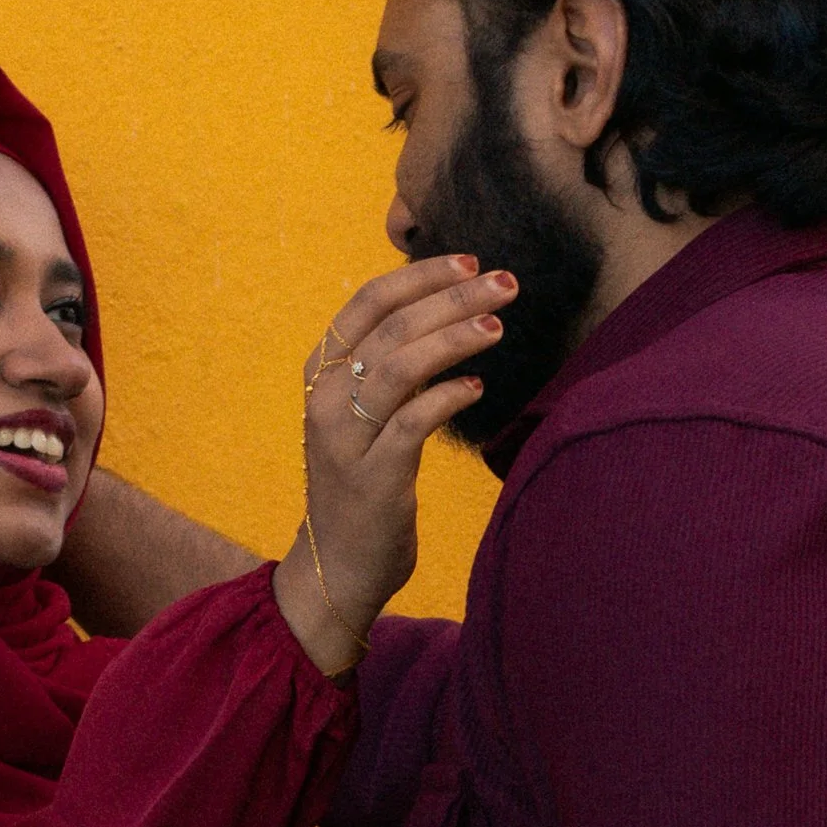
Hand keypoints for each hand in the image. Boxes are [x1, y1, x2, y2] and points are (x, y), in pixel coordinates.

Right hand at [273, 254, 516, 674]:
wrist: (336, 564)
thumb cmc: (361, 481)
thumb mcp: (362, 415)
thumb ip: (388, 366)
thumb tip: (444, 311)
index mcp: (320, 373)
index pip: (367, 302)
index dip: (419, 276)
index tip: (468, 262)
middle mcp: (325, 398)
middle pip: (392, 326)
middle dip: (453, 297)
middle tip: (506, 283)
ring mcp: (346, 438)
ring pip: (400, 366)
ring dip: (455, 337)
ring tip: (498, 324)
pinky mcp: (373, 476)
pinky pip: (414, 422)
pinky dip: (449, 396)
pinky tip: (479, 387)